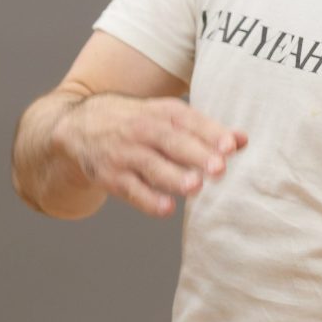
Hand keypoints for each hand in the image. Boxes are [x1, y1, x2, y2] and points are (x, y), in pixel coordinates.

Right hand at [59, 95, 245, 216]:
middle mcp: (142, 130)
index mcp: (161, 112)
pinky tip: (166, 208)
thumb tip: (243, 140)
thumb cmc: (136, 122)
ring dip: (173, 177)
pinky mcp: (110, 176)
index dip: (210, 132)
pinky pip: (130, 189)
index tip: (231, 145)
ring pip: (151, 166)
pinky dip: (147, 200)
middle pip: (172, 142)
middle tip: (219, 168)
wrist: (77, 125)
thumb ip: (204, 130)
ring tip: (194, 187)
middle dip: (196, 154)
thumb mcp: (165, 116)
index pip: (188, 120)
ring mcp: (124, 153)